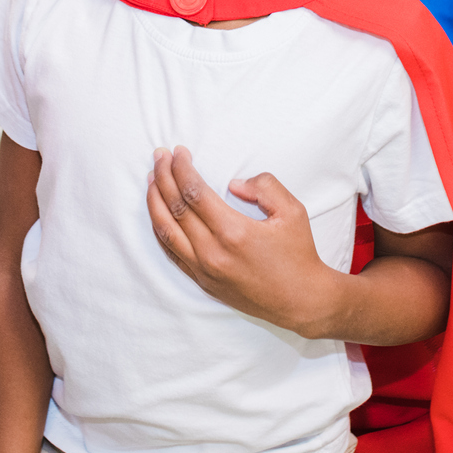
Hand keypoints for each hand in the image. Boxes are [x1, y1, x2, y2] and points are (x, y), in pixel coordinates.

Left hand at [146, 147, 340, 337]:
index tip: (178, 152)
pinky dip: (159, 229)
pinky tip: (157, 213)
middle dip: (163, 176)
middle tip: (159, 155)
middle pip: (176, 207)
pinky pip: (171, 252)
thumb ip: (265, 187)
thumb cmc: (298, 254)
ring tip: (151, 178)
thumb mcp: (292, 211)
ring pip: (166, 230)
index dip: (182, 168)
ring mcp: (204, 270)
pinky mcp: (202, 282)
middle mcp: (213, 252)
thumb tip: (233, 184)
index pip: (194, 192)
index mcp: (234, 232)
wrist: (301, 300)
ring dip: (155, 201)